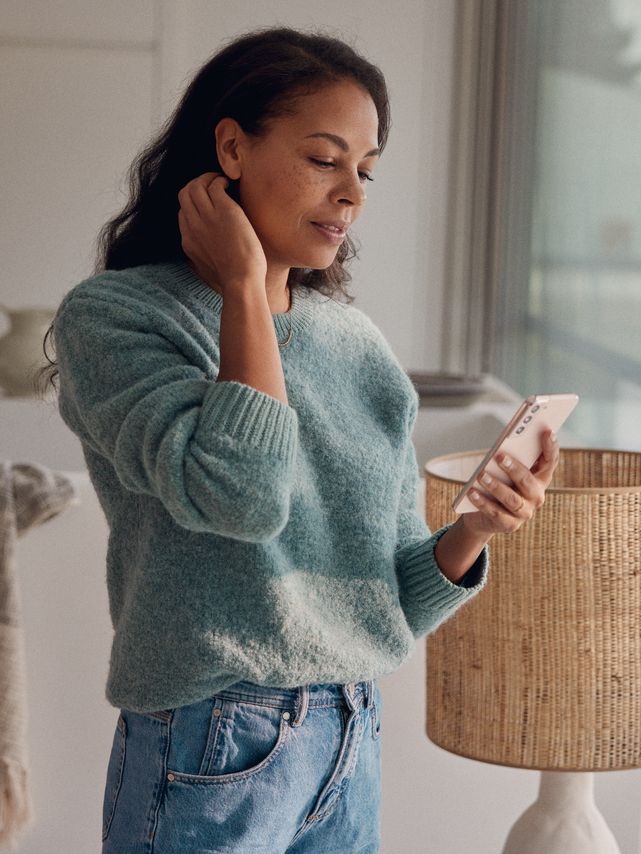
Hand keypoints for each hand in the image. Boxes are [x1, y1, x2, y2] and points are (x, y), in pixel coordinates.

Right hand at [177, 172, 266, 293]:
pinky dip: (220, 180)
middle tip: (212, 184)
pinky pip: (214, 185)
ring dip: (207, 178)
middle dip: (196, 184)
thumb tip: (206, 258)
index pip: (182, 212)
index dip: (193, 204)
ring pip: (195, 186)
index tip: (207, 203)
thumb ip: (202, 259)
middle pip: (184, 194)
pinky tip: (230, 185)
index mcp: (188, 241)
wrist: (241, 281)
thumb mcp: (207, 271)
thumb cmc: (232, 280)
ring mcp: (207, 217)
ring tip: (221, 181)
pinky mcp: (224, 210)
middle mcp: (193, 226)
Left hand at [462, 429, 559, 536]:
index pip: (550, 462)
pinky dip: (482, 502)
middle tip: (499, 456)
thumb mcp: (505, 471)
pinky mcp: (509, 525)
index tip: (546, 431)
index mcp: (540, 479)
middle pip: (527, 481)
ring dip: (496, 486)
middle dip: (514, 468)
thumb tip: (503, 444)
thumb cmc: (498, 484)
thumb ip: (510, 458)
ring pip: (512, 499)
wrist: (484, 515)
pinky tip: (471, 492)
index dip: (551, 447)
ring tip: (481, 475)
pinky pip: (495, 512)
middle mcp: (536, 496)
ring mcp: (524, 512)